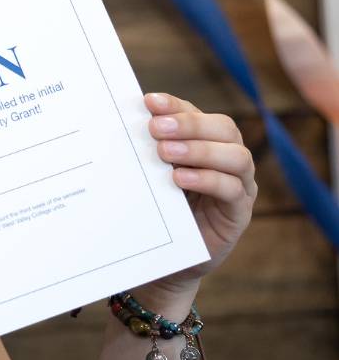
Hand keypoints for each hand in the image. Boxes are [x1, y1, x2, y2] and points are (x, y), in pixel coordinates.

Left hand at [141, 92, 256, 300]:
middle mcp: (228, 157)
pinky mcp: (239, 211)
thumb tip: (120, 120)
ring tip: (166, 153)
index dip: (175, 105)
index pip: (196, 112)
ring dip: (199, 150)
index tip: (148, 102)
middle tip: (155, 128)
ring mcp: (239, 184)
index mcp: (205, 140)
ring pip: (235, 156)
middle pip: (223, 128)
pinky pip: (232, 189)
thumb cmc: (158, 207)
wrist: (167, 257)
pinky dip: (207, 180)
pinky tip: (180, 179)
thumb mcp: (151, 174)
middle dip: (189, 124)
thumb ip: (147, 149)